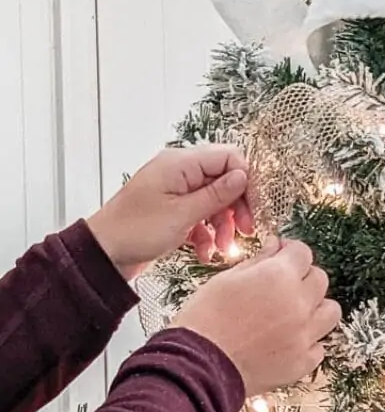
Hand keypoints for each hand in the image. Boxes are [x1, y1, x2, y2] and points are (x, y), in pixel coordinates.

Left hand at [87, 145, 253, 280]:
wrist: (105, 253)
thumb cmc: (134, 231)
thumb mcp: (182, 214)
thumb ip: (216, 195)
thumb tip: (242, 176)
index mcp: (180, 163)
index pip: (228, 158)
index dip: (245, 183)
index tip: (252, 209)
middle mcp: (179, 172)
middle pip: (224, 180)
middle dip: (235, 207)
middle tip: (243, 231)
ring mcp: (176, 191)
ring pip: (214, 201)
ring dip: (222, 225)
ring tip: (223, 248)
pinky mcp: (173, 210)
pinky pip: (200, 216)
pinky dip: (206, 234)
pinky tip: (204, 251)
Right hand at [172, 237, 341, 395]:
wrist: (199, 367)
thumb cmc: (205, 321)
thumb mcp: (226, 279)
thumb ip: (258, 261)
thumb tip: (274, 247)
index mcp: (279, 276)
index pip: (303, 253)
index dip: (291, 252)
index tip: (282, 255)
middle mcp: (298, 303)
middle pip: (320, 279)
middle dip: (304, 277)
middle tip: (284, 285)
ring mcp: (304, 335)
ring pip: (330, 312)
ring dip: (316, 308)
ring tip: (296, 313)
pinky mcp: (302, 362)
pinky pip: (320, 346)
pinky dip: (309, 341)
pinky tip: (290, 340)